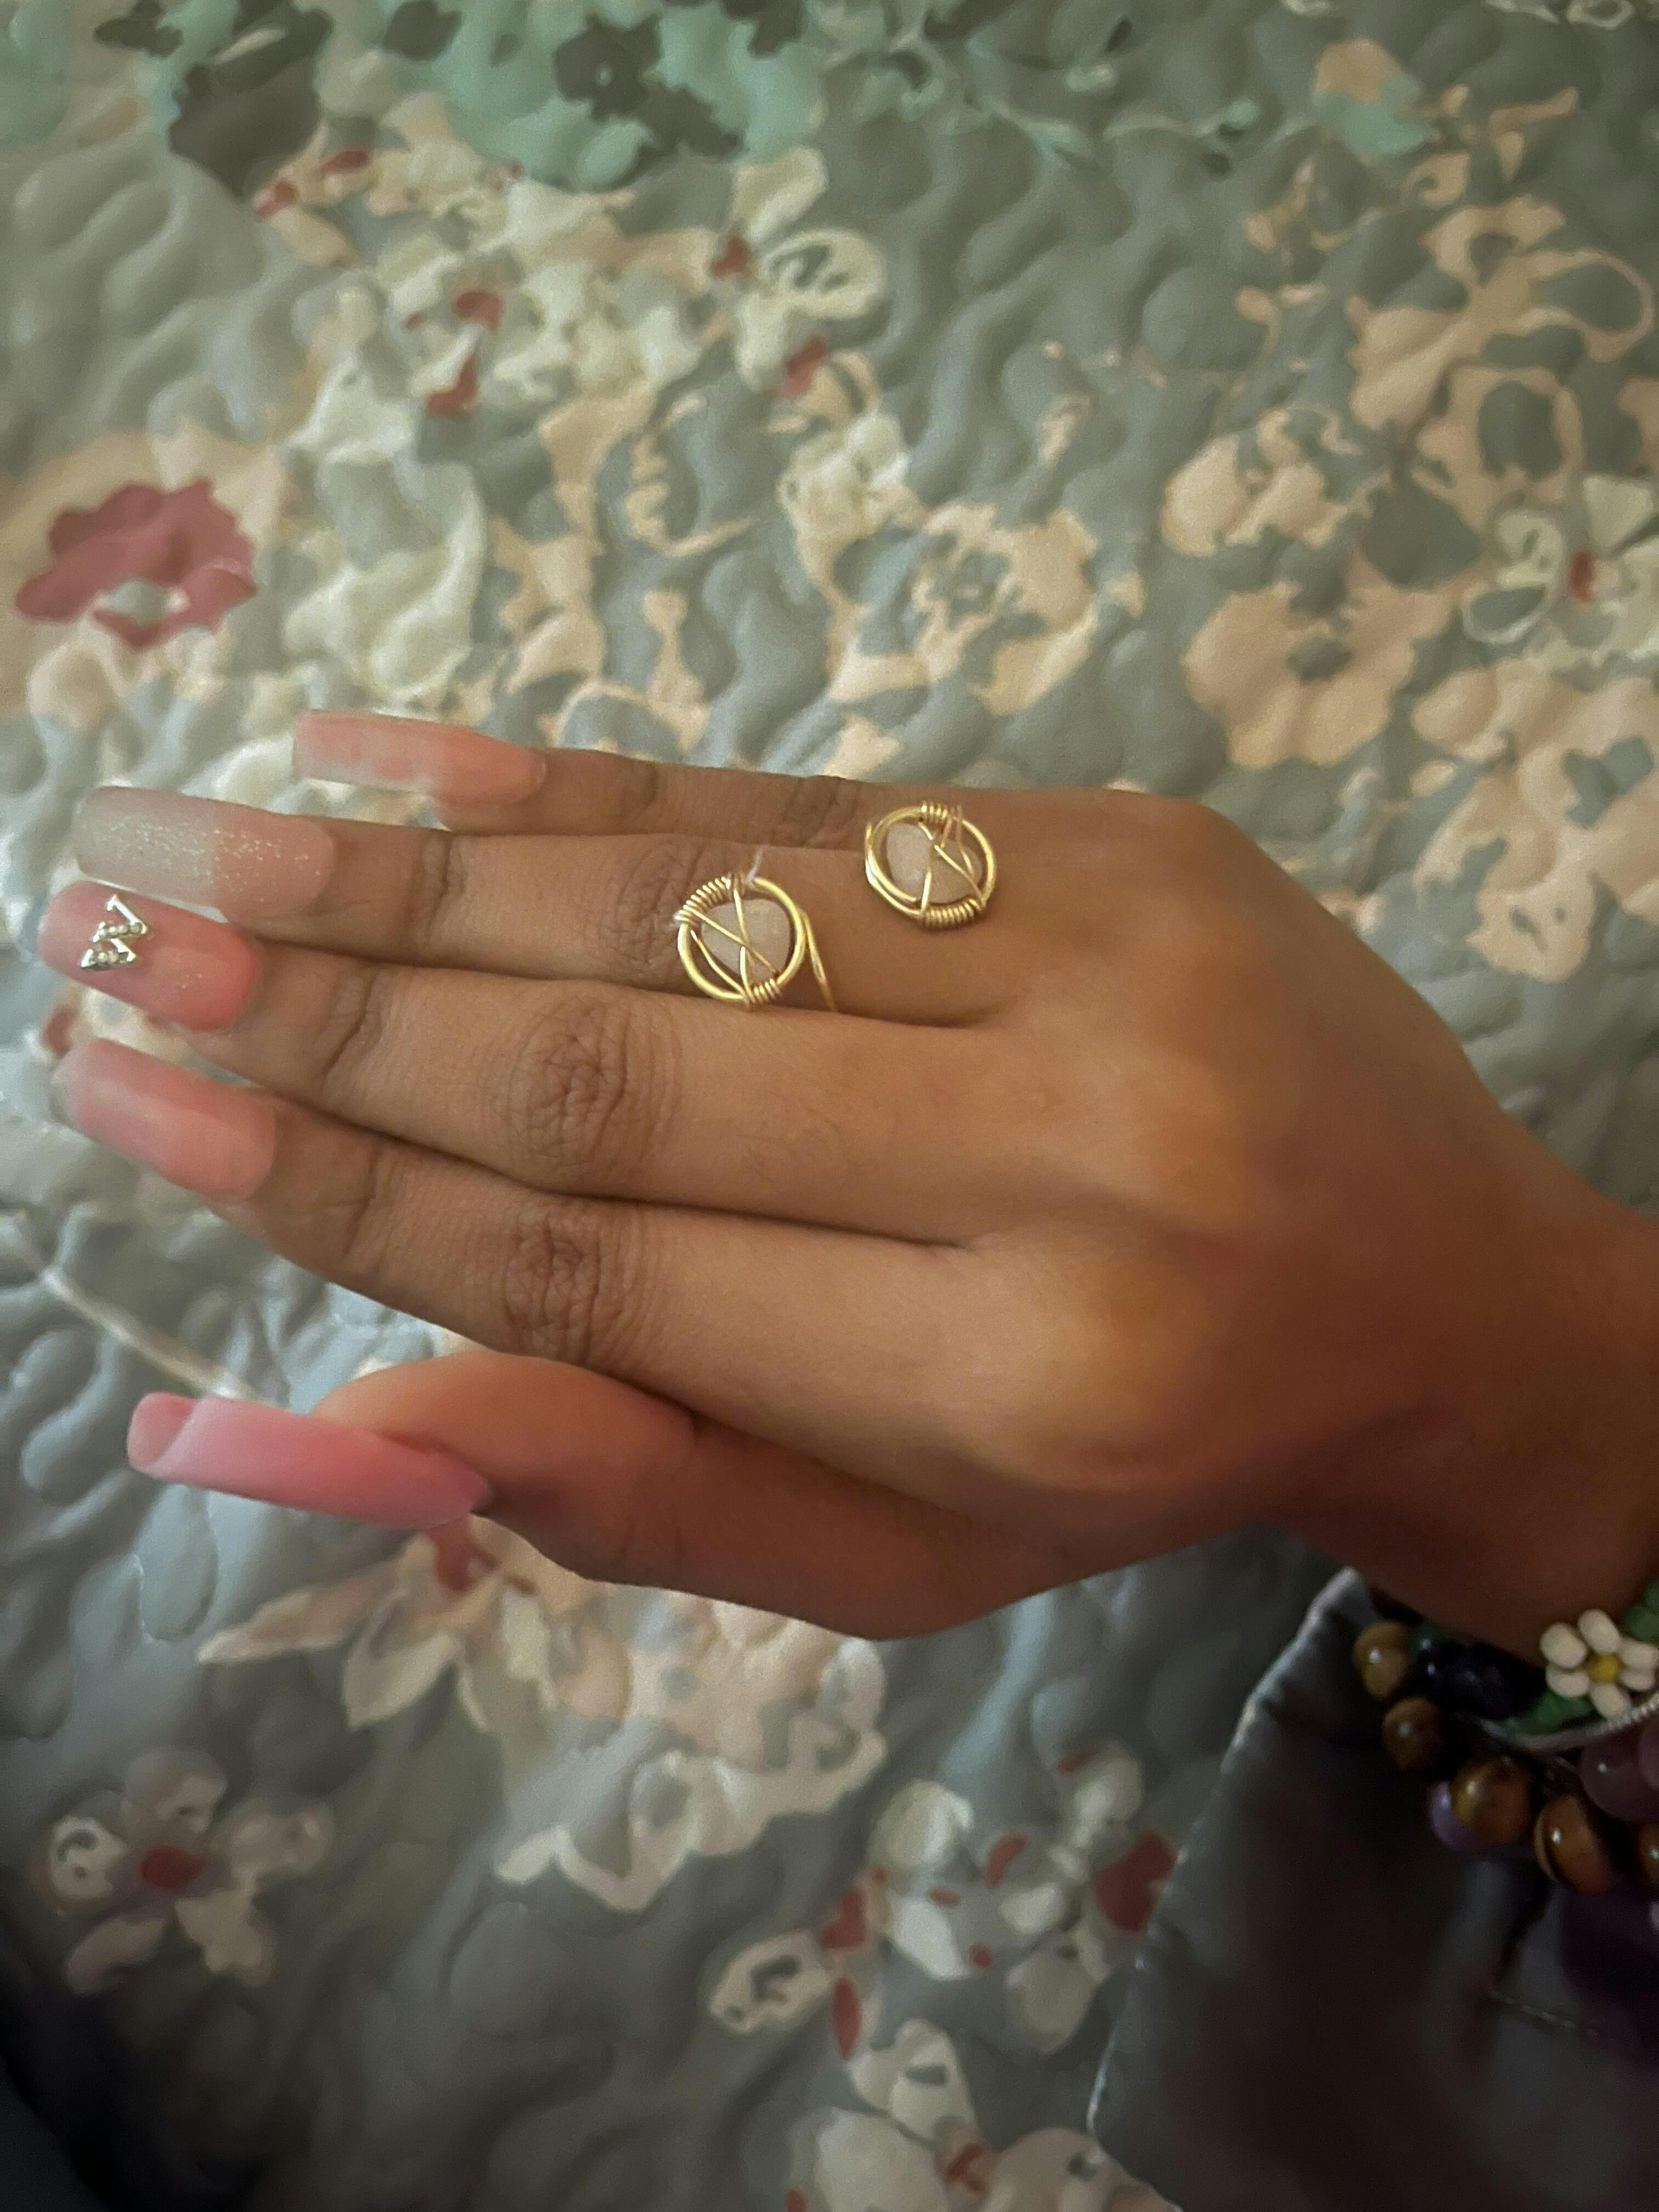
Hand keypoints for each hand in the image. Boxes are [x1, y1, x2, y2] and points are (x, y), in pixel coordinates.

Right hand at [41, 714, 1658, 1643]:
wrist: (1438, 1286)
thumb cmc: (1143, 1453)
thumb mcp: (911, 1559)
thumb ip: (655, 1489)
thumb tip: (355, 1419)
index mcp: (1018, 1381)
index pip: (605, 1271)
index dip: (350, 1193)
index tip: (145, 1111)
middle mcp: (1069, 1155)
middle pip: (615, 1069)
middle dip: (331, 1013)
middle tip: (116, 945)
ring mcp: (1106, 957)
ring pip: (681, 908)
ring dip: (410, 875)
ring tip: (197, 845)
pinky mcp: (1118, 834)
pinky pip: (797, 804)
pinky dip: (582, 792)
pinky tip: (401, 763)